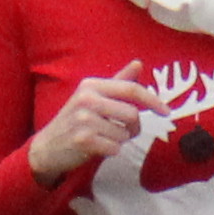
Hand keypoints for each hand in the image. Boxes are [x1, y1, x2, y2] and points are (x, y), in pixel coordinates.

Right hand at [31, 65, 150, 179]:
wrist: (47, 146)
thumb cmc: (75, 120)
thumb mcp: (93, 96)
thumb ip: (118, 82)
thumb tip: (139, 63)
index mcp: (91, 85)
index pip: (131, 89)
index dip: (153, 101)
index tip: (166, 112)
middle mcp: (87, 99)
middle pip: (132, 114)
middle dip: (133, 127)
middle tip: (122, 131)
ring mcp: (84, 119)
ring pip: (124, 134)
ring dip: (120, 140)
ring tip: (103, 137)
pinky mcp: (83, 139)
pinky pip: (115, 148)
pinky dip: (111, 151)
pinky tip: (96, 147)